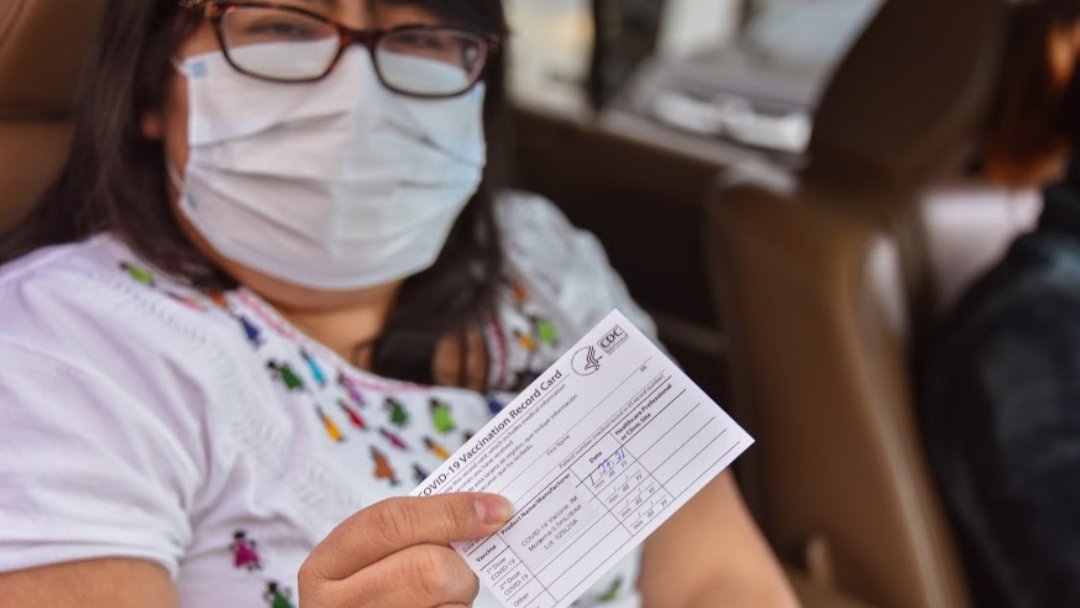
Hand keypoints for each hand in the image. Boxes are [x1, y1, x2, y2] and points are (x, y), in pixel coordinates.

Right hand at [299, 493, 512, 606]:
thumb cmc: (369, 592)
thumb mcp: (369, 557)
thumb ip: (412, 531)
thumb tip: (486, 512)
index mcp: (326, 566)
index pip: (391, 523)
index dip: (450, 511)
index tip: (495, 509)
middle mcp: (338, 607)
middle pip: (427, 568)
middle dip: (459, 566)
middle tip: (461, 571)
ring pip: (448, 606)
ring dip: (460, 599)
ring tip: (443, 600)